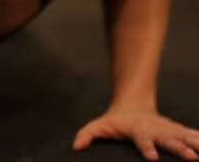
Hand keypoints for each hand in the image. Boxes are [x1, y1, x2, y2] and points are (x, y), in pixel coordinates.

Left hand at [73, 108, 198, 160]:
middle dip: (180, 149)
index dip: (146, 148)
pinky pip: (192, 135)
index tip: (152, 158)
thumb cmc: (115, 122)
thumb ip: (87, 135)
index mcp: (138, 130)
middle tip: (191, 158)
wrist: (132, 106)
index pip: (142, 140)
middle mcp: (156, 130)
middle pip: (168, 140)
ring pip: (184, 137)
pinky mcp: (177, 132)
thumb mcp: (99, 126)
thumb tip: (75, 147)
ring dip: (195, 144)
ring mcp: (168, 130)